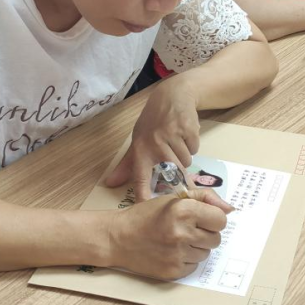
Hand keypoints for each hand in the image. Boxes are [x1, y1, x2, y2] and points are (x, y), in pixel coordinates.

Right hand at [105, 188, 232, 279]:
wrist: (118, 237)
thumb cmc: (147, 215)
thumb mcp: (173, 198)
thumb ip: (205, 198)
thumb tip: (231, 209)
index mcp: (184, 210)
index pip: (221, 220)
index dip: (213, 219)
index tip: (202, 219)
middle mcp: (182, 232)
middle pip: (216, 239)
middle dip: (205, 234)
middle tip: (187, 230)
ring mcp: (178, 254)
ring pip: (206, 253)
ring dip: (196, 247)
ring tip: (176, 240)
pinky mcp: (173, 271)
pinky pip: (194, 266)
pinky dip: (186, 260)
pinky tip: (171, 252)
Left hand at [106, 79, 199, 200]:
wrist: (172, 96)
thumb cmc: (152, 123)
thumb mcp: (137, 140)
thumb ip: (127, 165)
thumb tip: (110, 183)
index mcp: (140, 149)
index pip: (141, 177)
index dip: (144, 194)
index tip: (147, 208)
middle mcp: (155, 143)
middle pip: (172, 174)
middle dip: (178, 179)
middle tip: (179, 179)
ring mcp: (172, 136)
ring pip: (185, 164)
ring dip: (184, 158)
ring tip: (176, 145)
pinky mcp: (188, 130)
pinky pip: (194, 150)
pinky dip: (192, 146)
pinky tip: (184, 136)